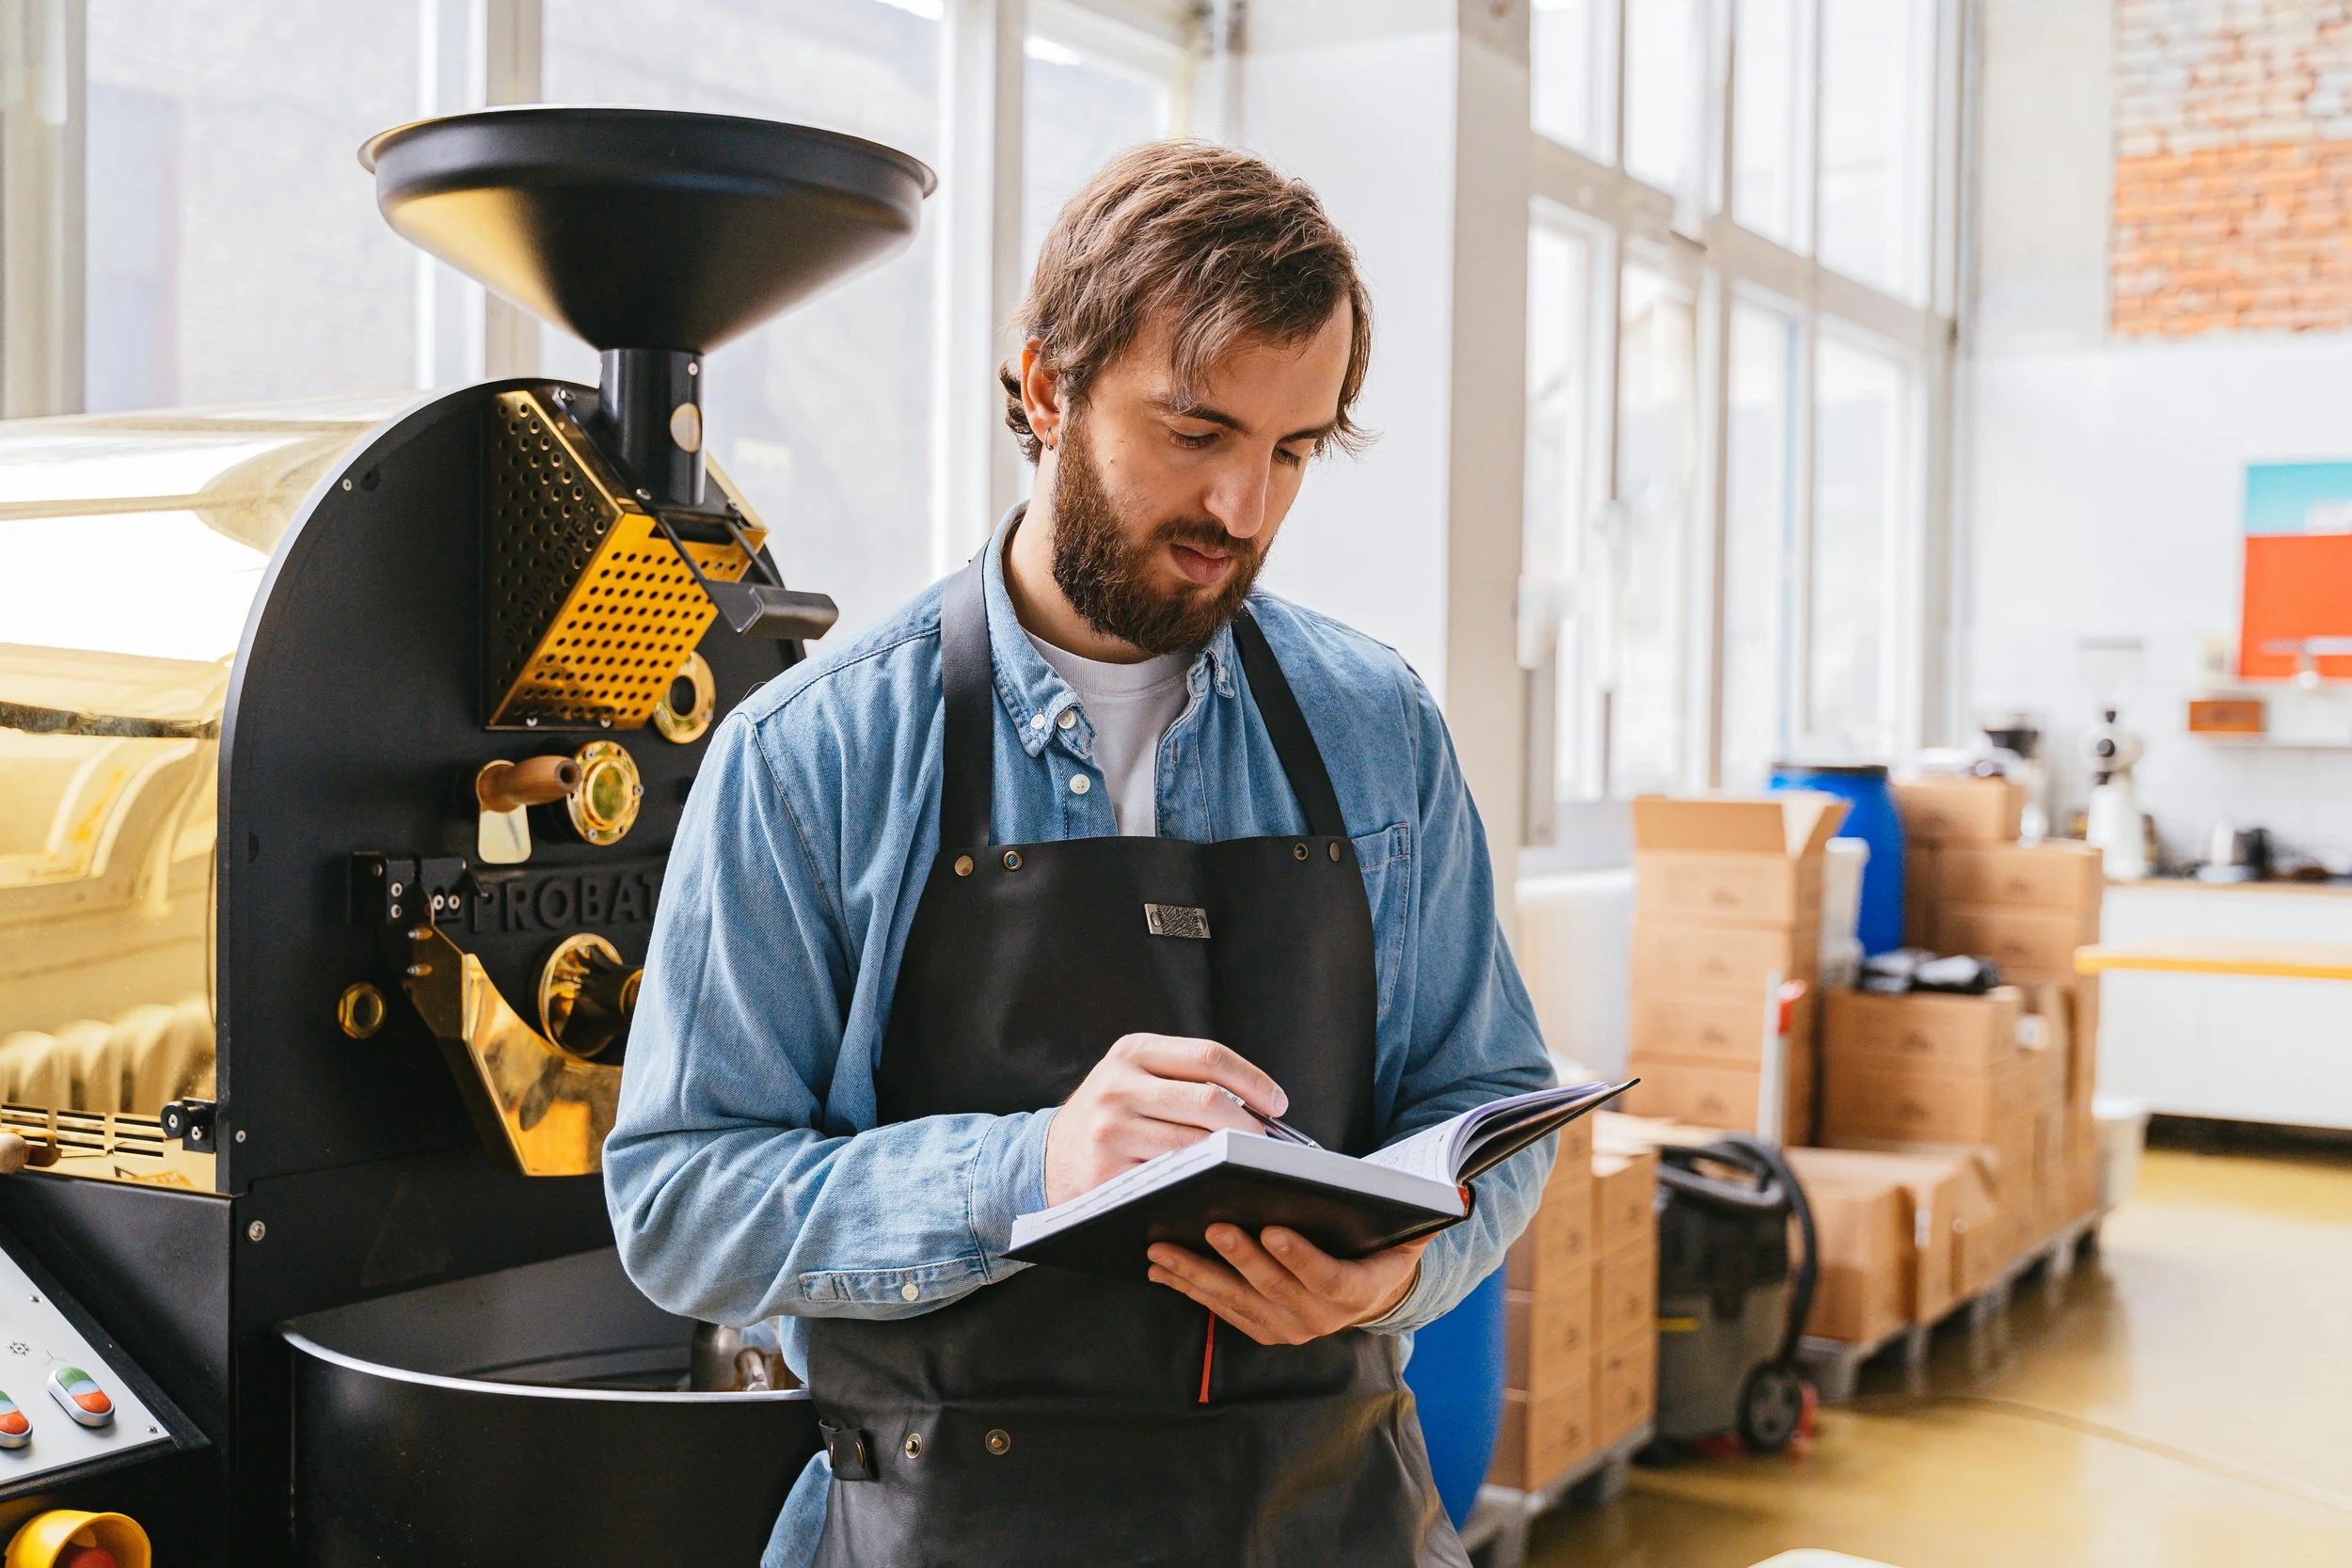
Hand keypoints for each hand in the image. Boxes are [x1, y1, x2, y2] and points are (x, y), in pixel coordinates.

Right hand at [1043, 1034, 1287, 1206]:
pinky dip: (1200, 1181)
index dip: (1253, 1081)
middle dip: (1248, 1125)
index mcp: (1132, 1051)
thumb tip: (1262, 1104)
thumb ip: (1186, 1078)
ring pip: (1195, 1143)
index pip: (1209, 1056)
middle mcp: (1118, 1085)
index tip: (1277, 1103)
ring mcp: (1111, 1130)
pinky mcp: (1108, 1172)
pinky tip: (1210, 1183)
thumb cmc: (1112, 1114)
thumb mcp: (1135, 1075)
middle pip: (1208, 1101)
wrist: (1048, 1157)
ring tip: (1242, 1163)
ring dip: (1229, 1157)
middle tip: (1264, 1142)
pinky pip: (1172, 1178)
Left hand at [1147, 1225, 1428, 1344]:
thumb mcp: (1407, 1232)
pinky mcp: (1261, 1328)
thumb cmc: (1381, 1246)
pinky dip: (1189, 1288)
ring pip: (1237, 1301)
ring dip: (1197, 1275)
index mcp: (1358, 1292)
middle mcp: (1320, 1319)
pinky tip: (1160, 1268)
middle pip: (1273, 1288)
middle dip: (1239, 1258)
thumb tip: (1455, 1192)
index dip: (1301, 1257)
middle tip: (1211, 1226)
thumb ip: (1420, 1213)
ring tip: (1163, 1250)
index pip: (1328, 1278)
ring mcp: (1287, 1328)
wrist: (1371, 1291)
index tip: (1273, 1229)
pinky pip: (1220, 1309)